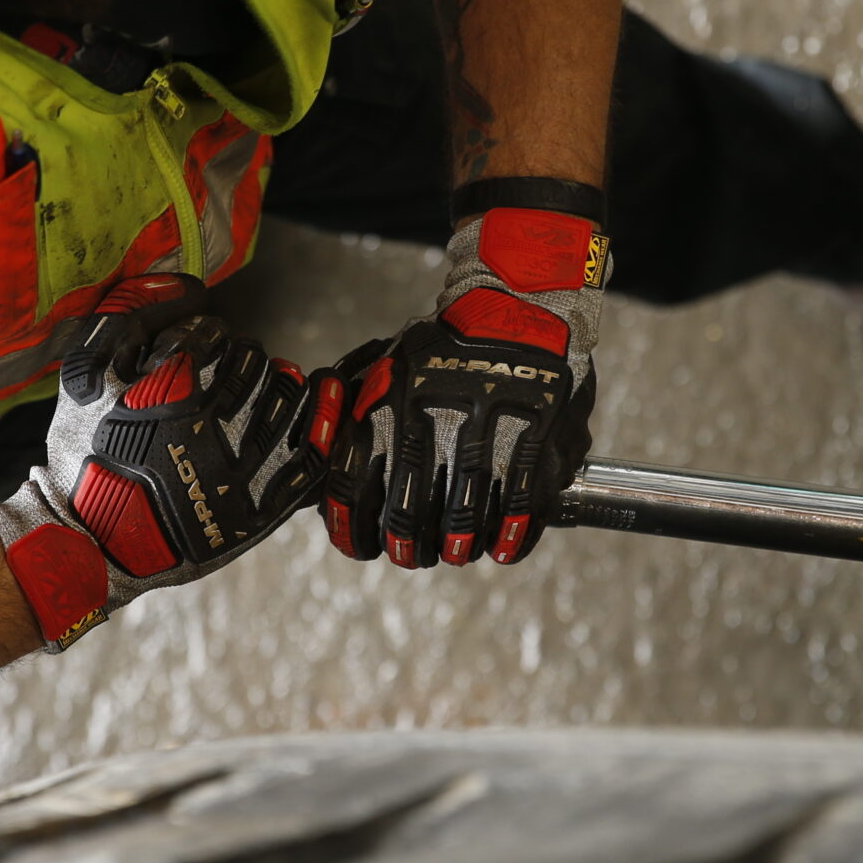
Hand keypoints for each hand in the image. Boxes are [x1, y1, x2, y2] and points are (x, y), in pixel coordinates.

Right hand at [0, 277, 334, 648]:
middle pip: (255, 365)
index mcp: (171, 385)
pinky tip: (322, 400)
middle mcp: (211, 422)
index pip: (216, 336)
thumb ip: (131, 312)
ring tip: (270, 390)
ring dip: (280, 389)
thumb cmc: (85, 451)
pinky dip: (322, 422)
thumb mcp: (86, 370)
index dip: (207, 340)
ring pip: (286, 402)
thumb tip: (190, 285)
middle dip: (243, 364)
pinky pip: (309, 456)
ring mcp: (238, 467)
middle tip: (230, 379)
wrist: (92, 539)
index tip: (198, 357)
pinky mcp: (258, 508)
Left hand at [323, 206, 606, 567]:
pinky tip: (501, 547)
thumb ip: (348, 408)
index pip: (354, 489)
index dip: (355, 531)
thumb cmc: (445, 345)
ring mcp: (490, 435)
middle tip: (412, 554)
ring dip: (458, 547)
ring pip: (465, 520)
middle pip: (409, 516)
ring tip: (457, 552)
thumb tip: (321, 457)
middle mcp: (435, 422)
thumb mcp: (384, 364)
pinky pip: (522, 509)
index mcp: (389, 405)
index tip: (365, 546)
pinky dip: (510, 538)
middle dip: (407, 547)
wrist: (518, 308)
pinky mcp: (540, 441)